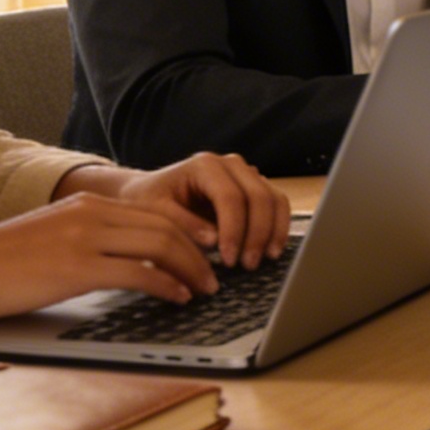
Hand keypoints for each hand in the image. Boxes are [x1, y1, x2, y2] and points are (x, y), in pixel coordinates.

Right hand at [0, 194, 224, 316]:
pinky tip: (178, 298)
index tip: (210, 247)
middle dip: (199, 252)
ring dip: (190, 269)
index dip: (190, 228)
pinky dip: (167, 286)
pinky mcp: (76, 268)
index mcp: (86, 203)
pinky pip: (138, 274)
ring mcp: (84, 238)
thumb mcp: (51, 236)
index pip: (155, 210)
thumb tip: (122, 258)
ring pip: (159, 246)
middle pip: (165, 226)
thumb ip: (87, 238)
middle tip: (216, 275)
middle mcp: (90, 213)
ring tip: (204, 290)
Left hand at [60, 153, 289, 267]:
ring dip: (273, 231)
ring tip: (264, 260)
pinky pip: (277, 205)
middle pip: (258, 196)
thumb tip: (213, 240)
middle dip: (257, 233)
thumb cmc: (150, 201)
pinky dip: (279, 227)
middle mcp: (231, 165)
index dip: (234, 230)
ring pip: (274, 199)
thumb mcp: (155, 213)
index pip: (230, 196)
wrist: (152, 193)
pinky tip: (271, 250)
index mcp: (204, 165)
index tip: (229, 260)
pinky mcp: (255, 189)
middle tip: (248, 265)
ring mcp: (246, 175)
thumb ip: (181, 223)